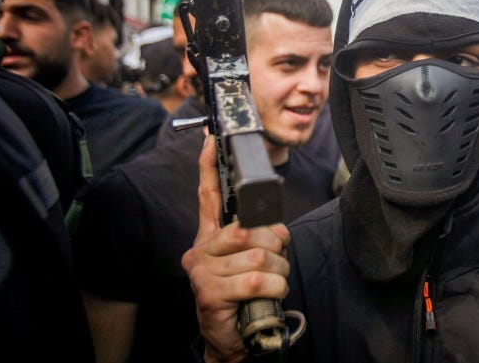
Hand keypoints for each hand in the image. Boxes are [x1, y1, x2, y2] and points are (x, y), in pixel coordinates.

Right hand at [181, 135, 290, 362]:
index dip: (209, 167)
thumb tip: (274, 227)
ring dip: (278, 271)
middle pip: (249, 229)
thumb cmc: (244, 296)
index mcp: (211, 238)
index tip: (210, 139)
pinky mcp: (208, 293)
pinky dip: (274, 288)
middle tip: (276, 263)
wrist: (232, 339)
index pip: (208, 196)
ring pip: (258, 255)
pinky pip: (256, 279)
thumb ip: (256, 238)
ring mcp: (201, 272)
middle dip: (275, 246)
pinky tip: (268, 296)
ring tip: (272, 283)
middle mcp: (200, 250)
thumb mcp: (250, 262)